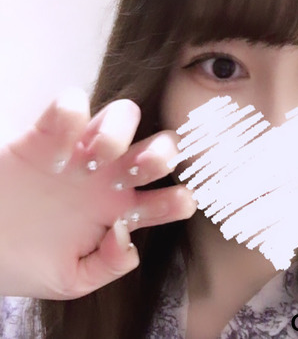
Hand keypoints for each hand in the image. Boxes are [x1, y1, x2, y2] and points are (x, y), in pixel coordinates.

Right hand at [0, 88, 195, 299]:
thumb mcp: (70, 279)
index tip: (181, 202)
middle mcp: (109, 177)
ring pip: (123, 115)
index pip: (167, 199)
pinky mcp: (44, 137)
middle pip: (159, 146)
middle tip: (143, 168)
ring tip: (97, 156)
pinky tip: (60, 146)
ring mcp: (80, 154)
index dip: (180, 198)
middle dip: (163, 151)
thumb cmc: (24, 260)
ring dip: (119, 130)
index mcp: (120, 210)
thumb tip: (129, 242)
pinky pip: (68, 109)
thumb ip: (107, 267)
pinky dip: (71, 113)